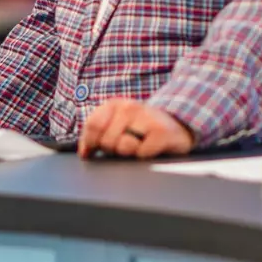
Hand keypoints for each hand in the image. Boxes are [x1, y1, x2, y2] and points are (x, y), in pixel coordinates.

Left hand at [79, 99, 195, 158]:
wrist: (178, 125)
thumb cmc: (142, 129)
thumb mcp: (117, 126)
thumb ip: (96, 136)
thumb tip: (84, 154)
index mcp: (115, 105)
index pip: (93, 126)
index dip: (90, 143)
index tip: (93, 151)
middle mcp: (130, 107)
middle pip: (107, 141)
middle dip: (113, 150)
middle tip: (127, 145)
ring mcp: (147, 117)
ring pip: (124, 147)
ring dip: (130, 153)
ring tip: (139, 145)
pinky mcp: (162, 132)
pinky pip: (142, 154)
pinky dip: (145, 157)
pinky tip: (152, 149)